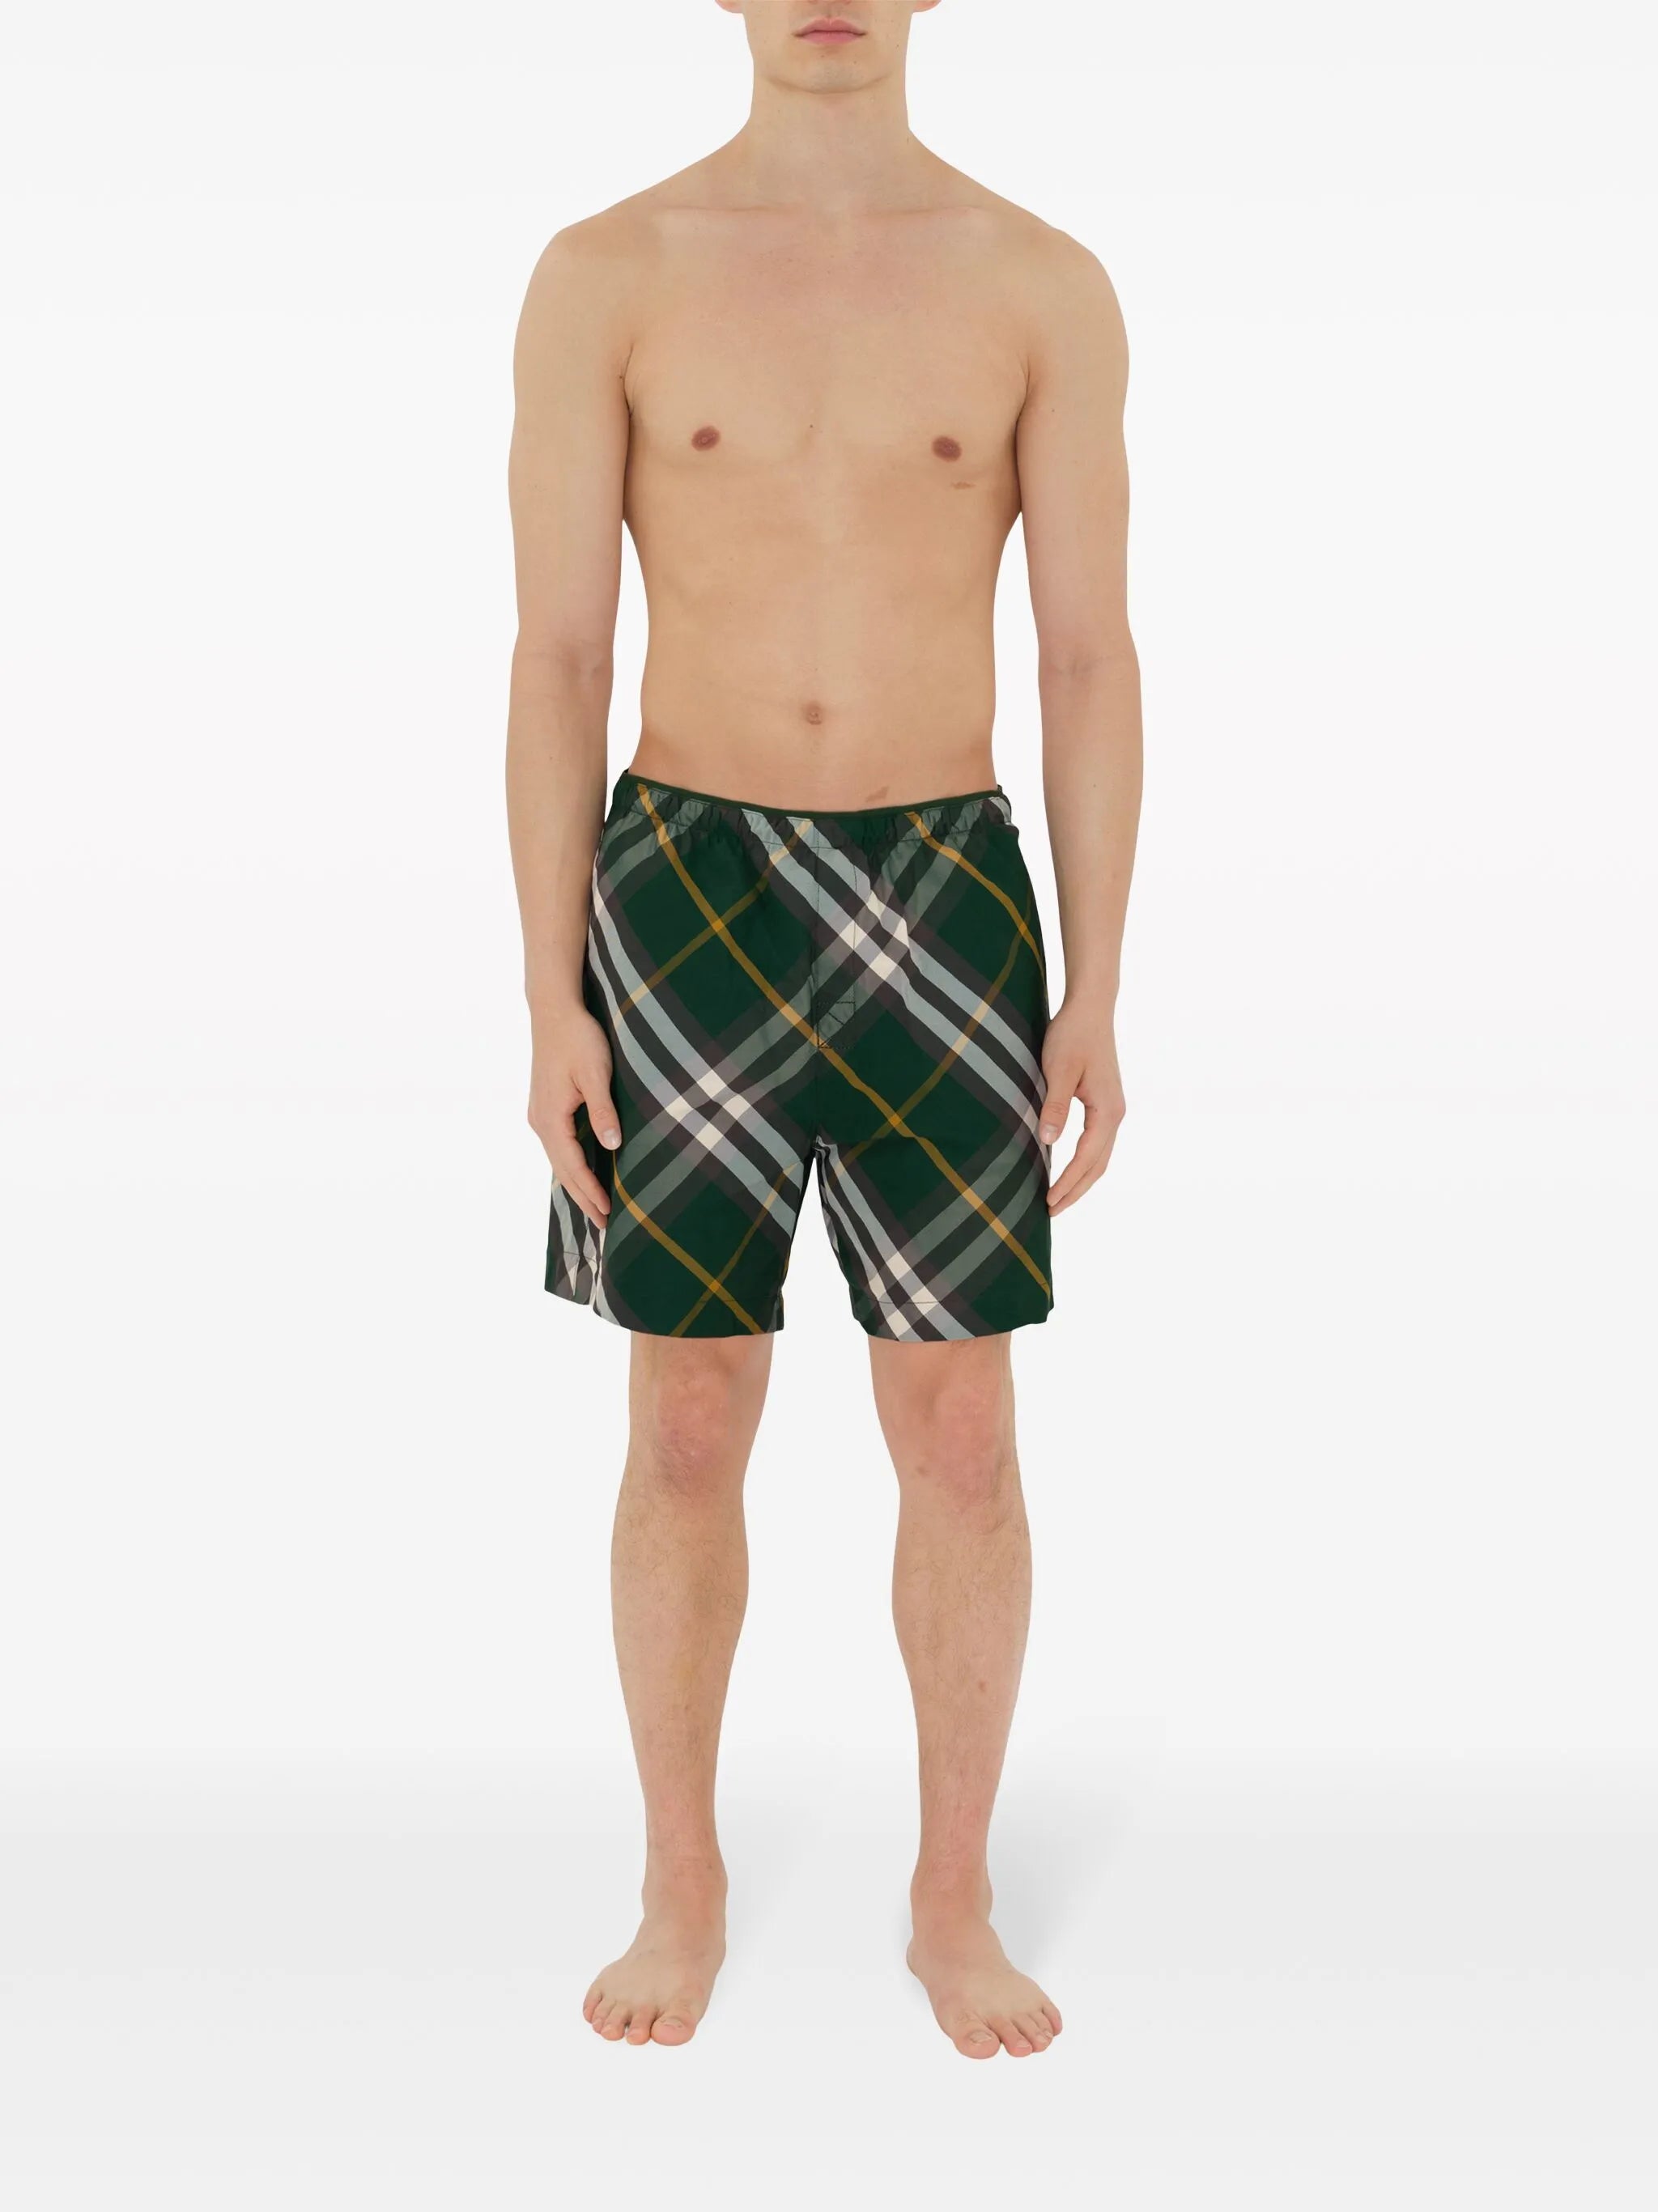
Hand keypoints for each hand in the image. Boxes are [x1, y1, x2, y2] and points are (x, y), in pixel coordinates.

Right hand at [528, 1008, 619, 1228]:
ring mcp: (539, 1114)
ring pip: (558, 1159)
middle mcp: (540, 1120)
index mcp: (551, 1117)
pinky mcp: (544, 1106)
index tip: (608, 1214)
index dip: (590, 1191)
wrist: (553, 1010)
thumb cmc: (578, 1038)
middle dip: (583, 1197)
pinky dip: (570, 1164)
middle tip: (604, 1224)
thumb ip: (603, 1110)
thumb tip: (611, 1145)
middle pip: (562, 1169)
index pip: (572, 1166)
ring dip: (576, 1183)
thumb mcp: (595, 1073)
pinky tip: (581, 1171)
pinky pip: (557, 1145)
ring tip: (594, 1206)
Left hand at [1039, 1000, 1125, 1215]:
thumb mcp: (1059, 1069)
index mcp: (1107, 1110)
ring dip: (1081, 1180)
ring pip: (1100, 1157)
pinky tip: (1067, 1167)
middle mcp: (1115, 1114)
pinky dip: (1084, 1162)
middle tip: (1051, 1211)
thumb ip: (1055, 1105)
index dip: (1067, 1183)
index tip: (1049, 1201)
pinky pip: (1097, 1143)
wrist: (1090, 1009)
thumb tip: (1049, 1141)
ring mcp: (1113, 1109)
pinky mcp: (1106, 1103)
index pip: (1087, 1159)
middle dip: (1076, 1190)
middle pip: (1098, 1166)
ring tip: (1059, 1197)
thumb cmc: (1072, 1035)